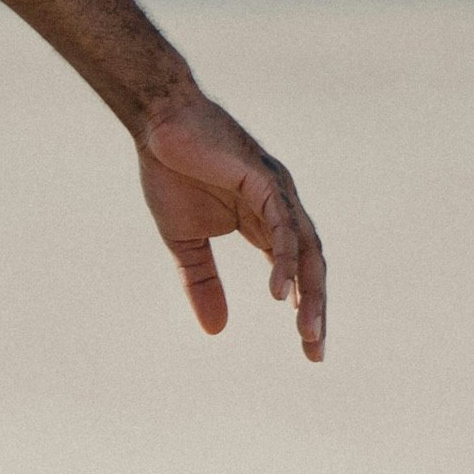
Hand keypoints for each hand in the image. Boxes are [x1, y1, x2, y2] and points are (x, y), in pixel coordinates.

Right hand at [137, 86, 325, 360]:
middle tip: (315, 350)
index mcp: (265, 224)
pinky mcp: (262, 179)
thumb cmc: (173, 173)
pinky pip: (280, 226)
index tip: (310, 349)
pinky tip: (280, 294)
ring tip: (306, 331)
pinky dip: (283, 260)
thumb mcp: (186, 244)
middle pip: (310, 266)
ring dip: (307, 292)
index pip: (296, 273)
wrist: (158, 124)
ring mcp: (276, 192)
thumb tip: (216, 331)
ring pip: (303, 249)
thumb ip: (203, 284)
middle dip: (315, 309)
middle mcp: (280, 209)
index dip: (305, 310)